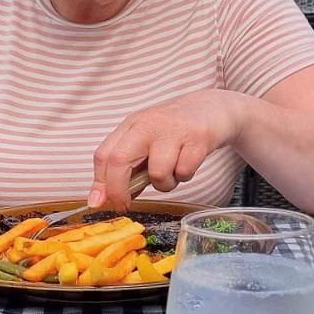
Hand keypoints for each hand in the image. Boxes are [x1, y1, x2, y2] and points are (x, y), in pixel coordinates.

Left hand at [89, 89, 243, 209]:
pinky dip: (185, 175)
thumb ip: (128, 168)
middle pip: (119, 160)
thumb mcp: (146, 143)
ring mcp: (173, 130)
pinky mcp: (197, 138)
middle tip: (125, 204)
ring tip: (173, 172)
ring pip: (157, 173)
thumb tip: (106, 198)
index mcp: (131, 126)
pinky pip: (184, 172)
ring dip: (164, 184)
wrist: (214, 109)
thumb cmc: (175, 131)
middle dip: (118, 190)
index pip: (104, 155)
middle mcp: (148, 125)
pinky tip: (188, 162)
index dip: (100, 183)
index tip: (100, 202)